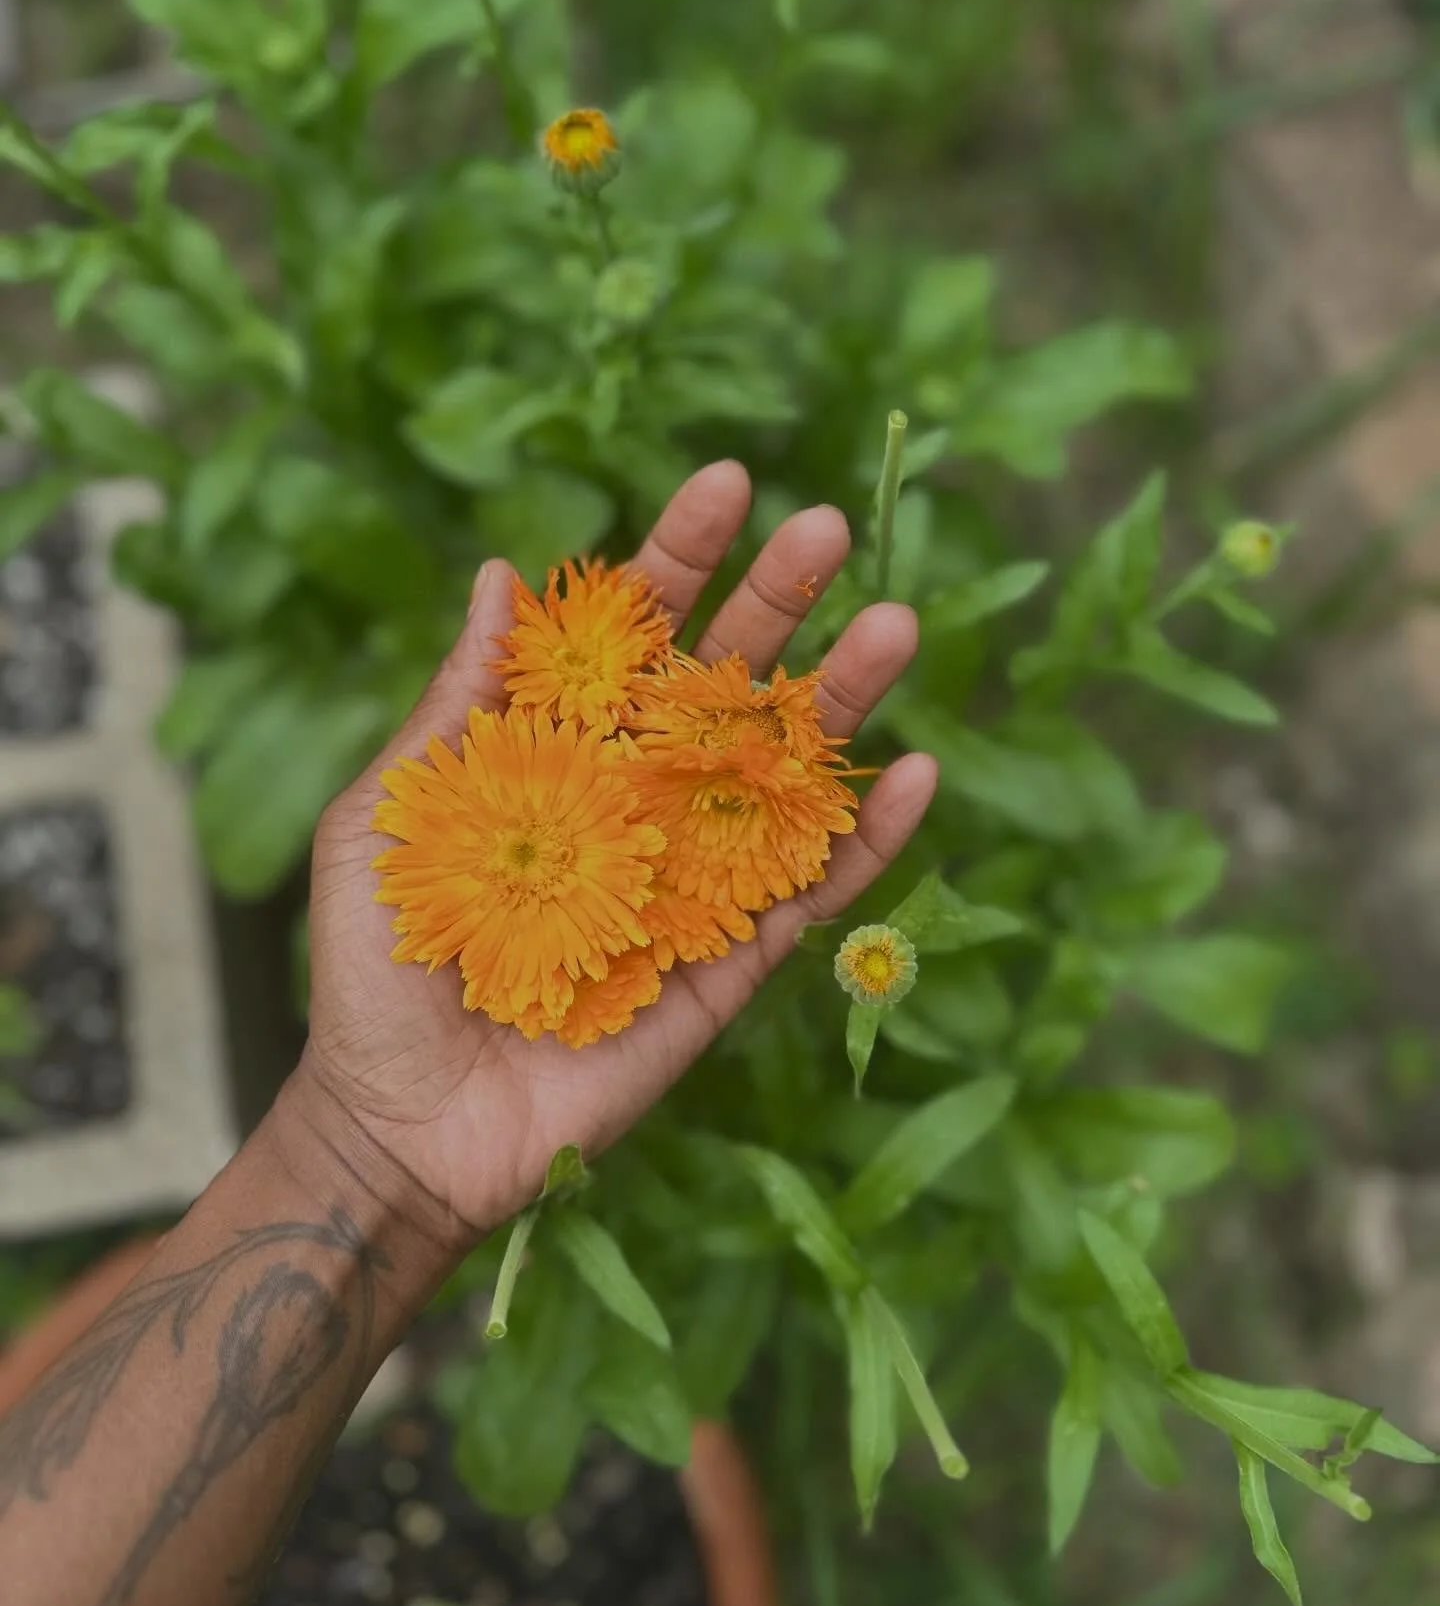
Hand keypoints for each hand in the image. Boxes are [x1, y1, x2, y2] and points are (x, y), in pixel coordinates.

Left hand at [297, 461, 936, 1244]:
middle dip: (777, 601)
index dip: (680, 556)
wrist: (405, 1124)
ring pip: (784, 771)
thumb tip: (502, 572)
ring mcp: (694, 875)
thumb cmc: (381, 966)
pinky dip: (868, 840)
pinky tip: (919, 775)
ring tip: (895, 624)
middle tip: (829, 527)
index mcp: (561, 747)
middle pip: (725, 680)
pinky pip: (812, 893)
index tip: (729, 481)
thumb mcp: (393, 815)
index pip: (633, 633)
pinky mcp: (730, 963)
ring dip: (843, 700)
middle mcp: (639, 795)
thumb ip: (457, 704)